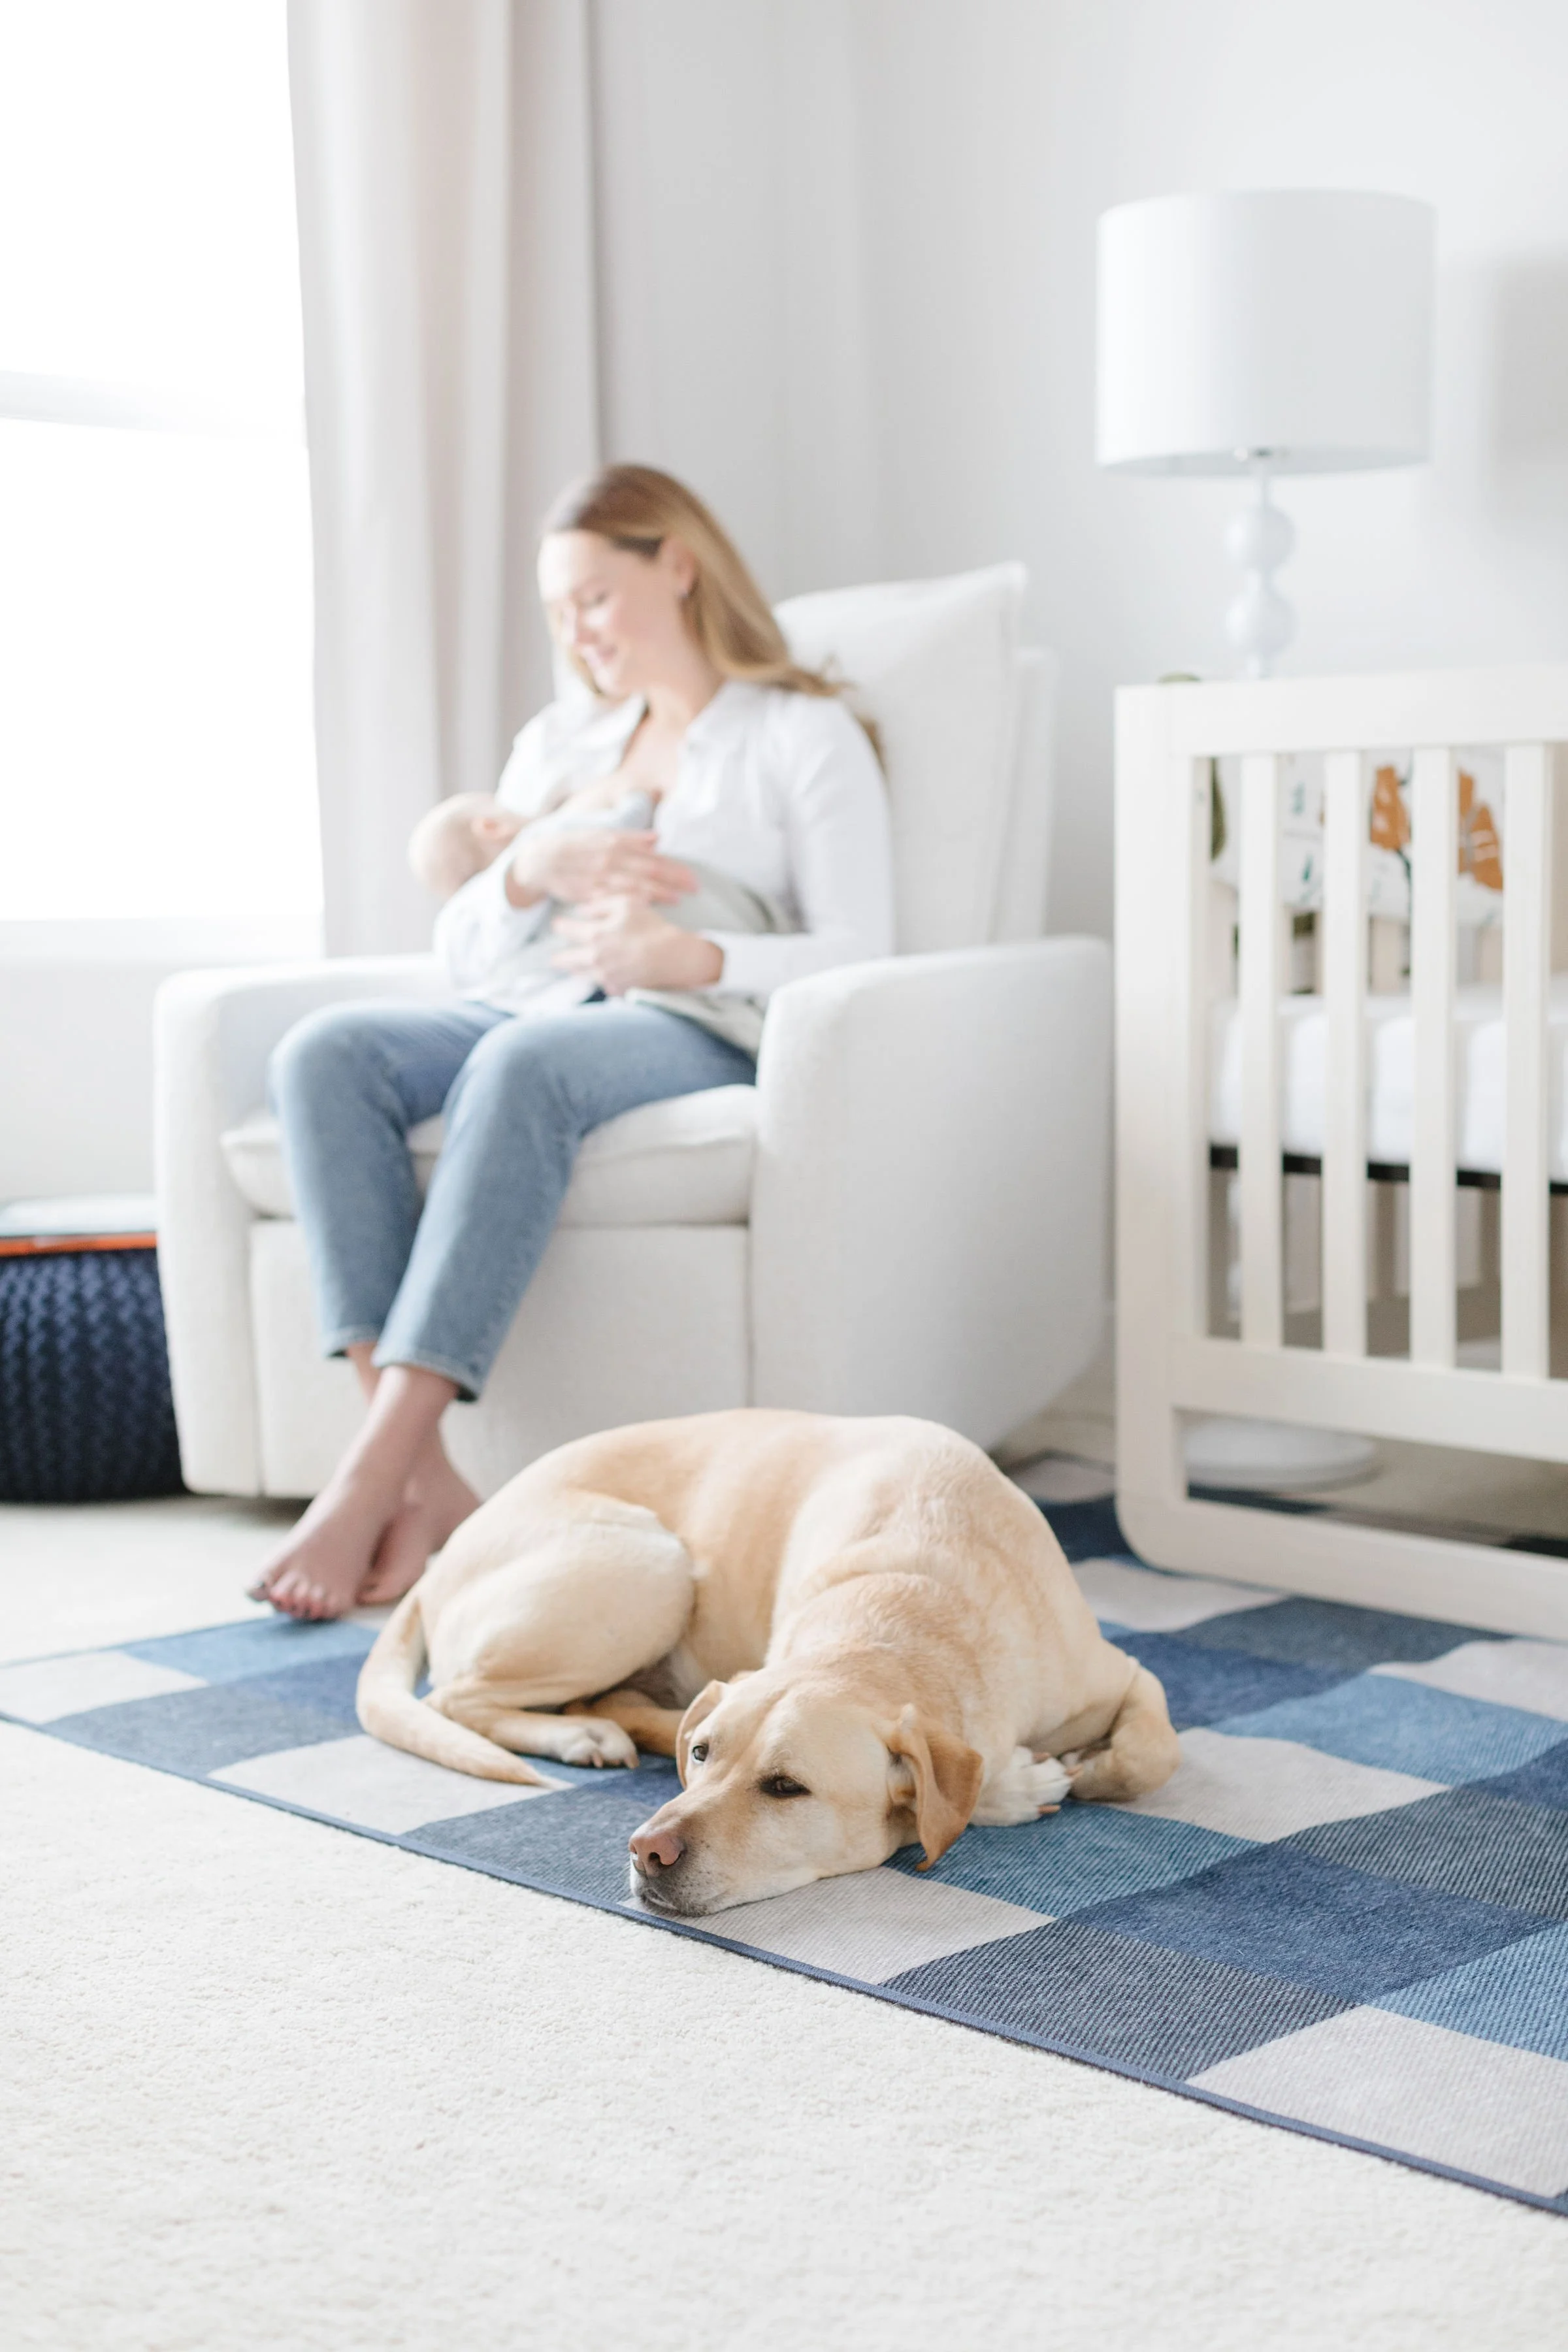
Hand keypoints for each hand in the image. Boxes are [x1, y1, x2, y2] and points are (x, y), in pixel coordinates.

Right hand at [505, 827, 694, 910]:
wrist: (540, 860)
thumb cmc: (576, 847)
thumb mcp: (601, 834)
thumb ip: (631, 838)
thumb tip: (658, 838)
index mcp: (615, 843)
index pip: (653, 856)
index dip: (675, 867)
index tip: (693, 877)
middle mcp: (610, 859)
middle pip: (648, 869)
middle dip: (674, 880)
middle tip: (696, 889)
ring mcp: (599, 876)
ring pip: (633, 884)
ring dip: (657, 892)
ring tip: (678, 900)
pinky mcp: (589, 893)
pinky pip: (613, 898)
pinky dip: (630, 901)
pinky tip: (646, 907)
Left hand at [552, 895, 724, 994]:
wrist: (672, 957)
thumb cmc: (651, 927)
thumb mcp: (627, 904)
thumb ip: (600, 904)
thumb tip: (582, 909)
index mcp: (594, 935)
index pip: (568, 930)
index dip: (561, 925)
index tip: (557, 924)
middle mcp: (595, 959)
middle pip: (568, 960)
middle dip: (560, 959)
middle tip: (553, 960)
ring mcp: (605, 976)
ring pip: (582, 975)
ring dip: (575, 971)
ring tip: (572, 970)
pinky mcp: (618, 989)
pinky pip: (603, 985)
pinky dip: (600, 980)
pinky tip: (602, 977)